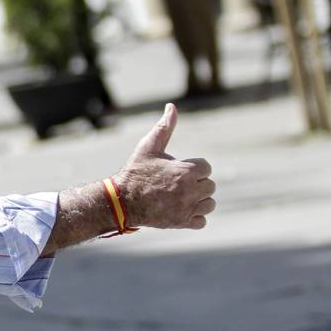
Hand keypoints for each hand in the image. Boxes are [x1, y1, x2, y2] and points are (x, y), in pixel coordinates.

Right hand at [117, 104, 215, 229]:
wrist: (121, 201)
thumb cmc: (135, 172)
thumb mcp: (148, 147)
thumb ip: (165, 127)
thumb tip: (172, 107)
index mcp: (188, 171)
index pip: (206, 168)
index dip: (191, 168)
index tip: (176, 171)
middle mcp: (192, 190)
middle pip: (209, 186)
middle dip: (195, 184)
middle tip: (175, 185)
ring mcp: (188, 208)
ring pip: (209, 204)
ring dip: (198, 201)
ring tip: (179, 198)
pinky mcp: (182, 223)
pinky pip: (201, 222)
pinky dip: (194, 217)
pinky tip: (179, 210)